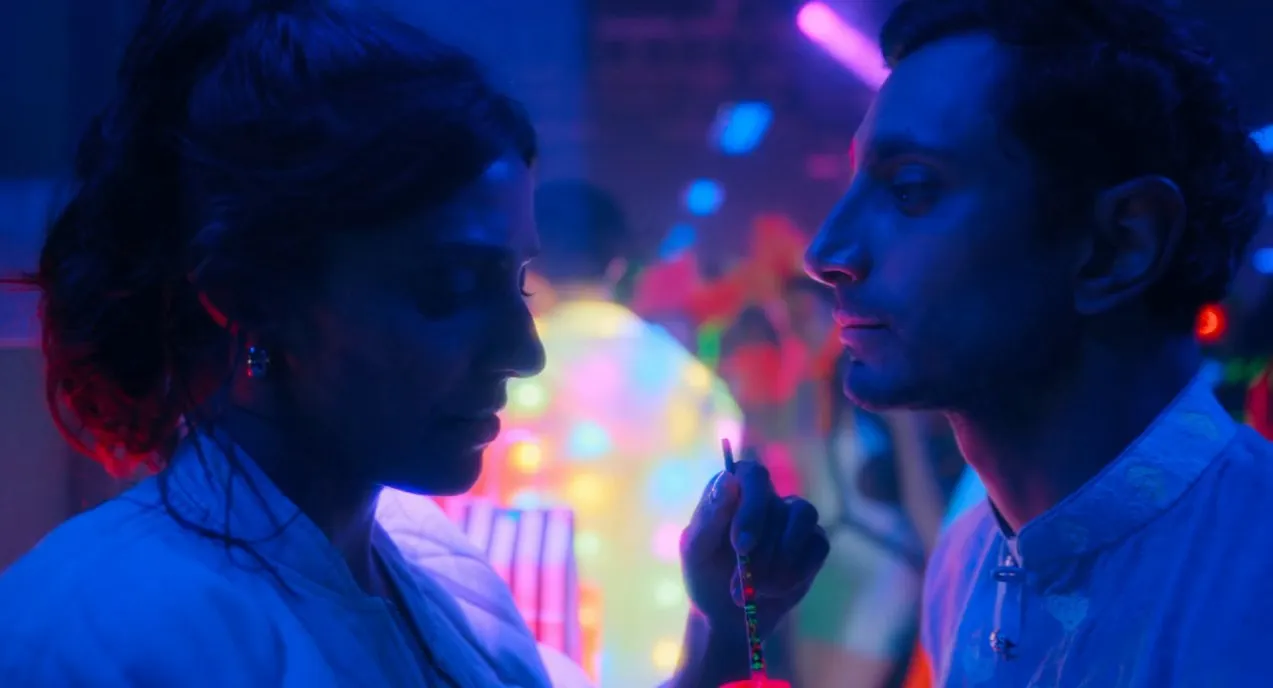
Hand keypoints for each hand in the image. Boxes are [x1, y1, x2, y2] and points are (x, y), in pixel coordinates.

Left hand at [679, 449, 828, 641]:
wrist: (727, 614)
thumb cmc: (705, 575)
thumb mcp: (696, 550)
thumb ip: (710, 517)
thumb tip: (728, 480)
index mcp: (734, 489)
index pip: (753, 475)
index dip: (752, 508)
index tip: (741, 546)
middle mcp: (766, 497)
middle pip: (777, 507)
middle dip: (760, 554)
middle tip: (738, 585)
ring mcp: (792, 518)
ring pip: (803, 520)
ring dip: (779, 563)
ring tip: (755, 590)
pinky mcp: (813, 543)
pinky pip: (819, 545)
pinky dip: (797, 572)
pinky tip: (773, 590)